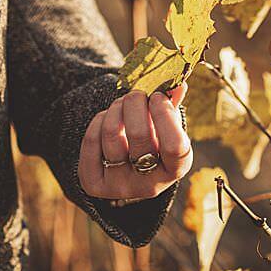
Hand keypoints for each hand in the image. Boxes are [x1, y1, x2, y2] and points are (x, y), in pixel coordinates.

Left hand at [78, 83, 191, 201]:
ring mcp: (119, 186)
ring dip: (116, 109)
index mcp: (173, 171)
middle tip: (136, 94)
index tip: (158, 97)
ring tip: (121, 103)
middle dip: (135, 104)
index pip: (175, 147)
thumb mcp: (165, 129)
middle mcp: (148, 185)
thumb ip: (171, 108)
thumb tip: (178, 84)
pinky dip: (99, 120)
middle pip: (139, 135)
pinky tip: (107, 118)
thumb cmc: (151, 142)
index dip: (165, 116)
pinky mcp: (93, 183)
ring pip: (112, 134)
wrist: (122, 170)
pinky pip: (92, 140)